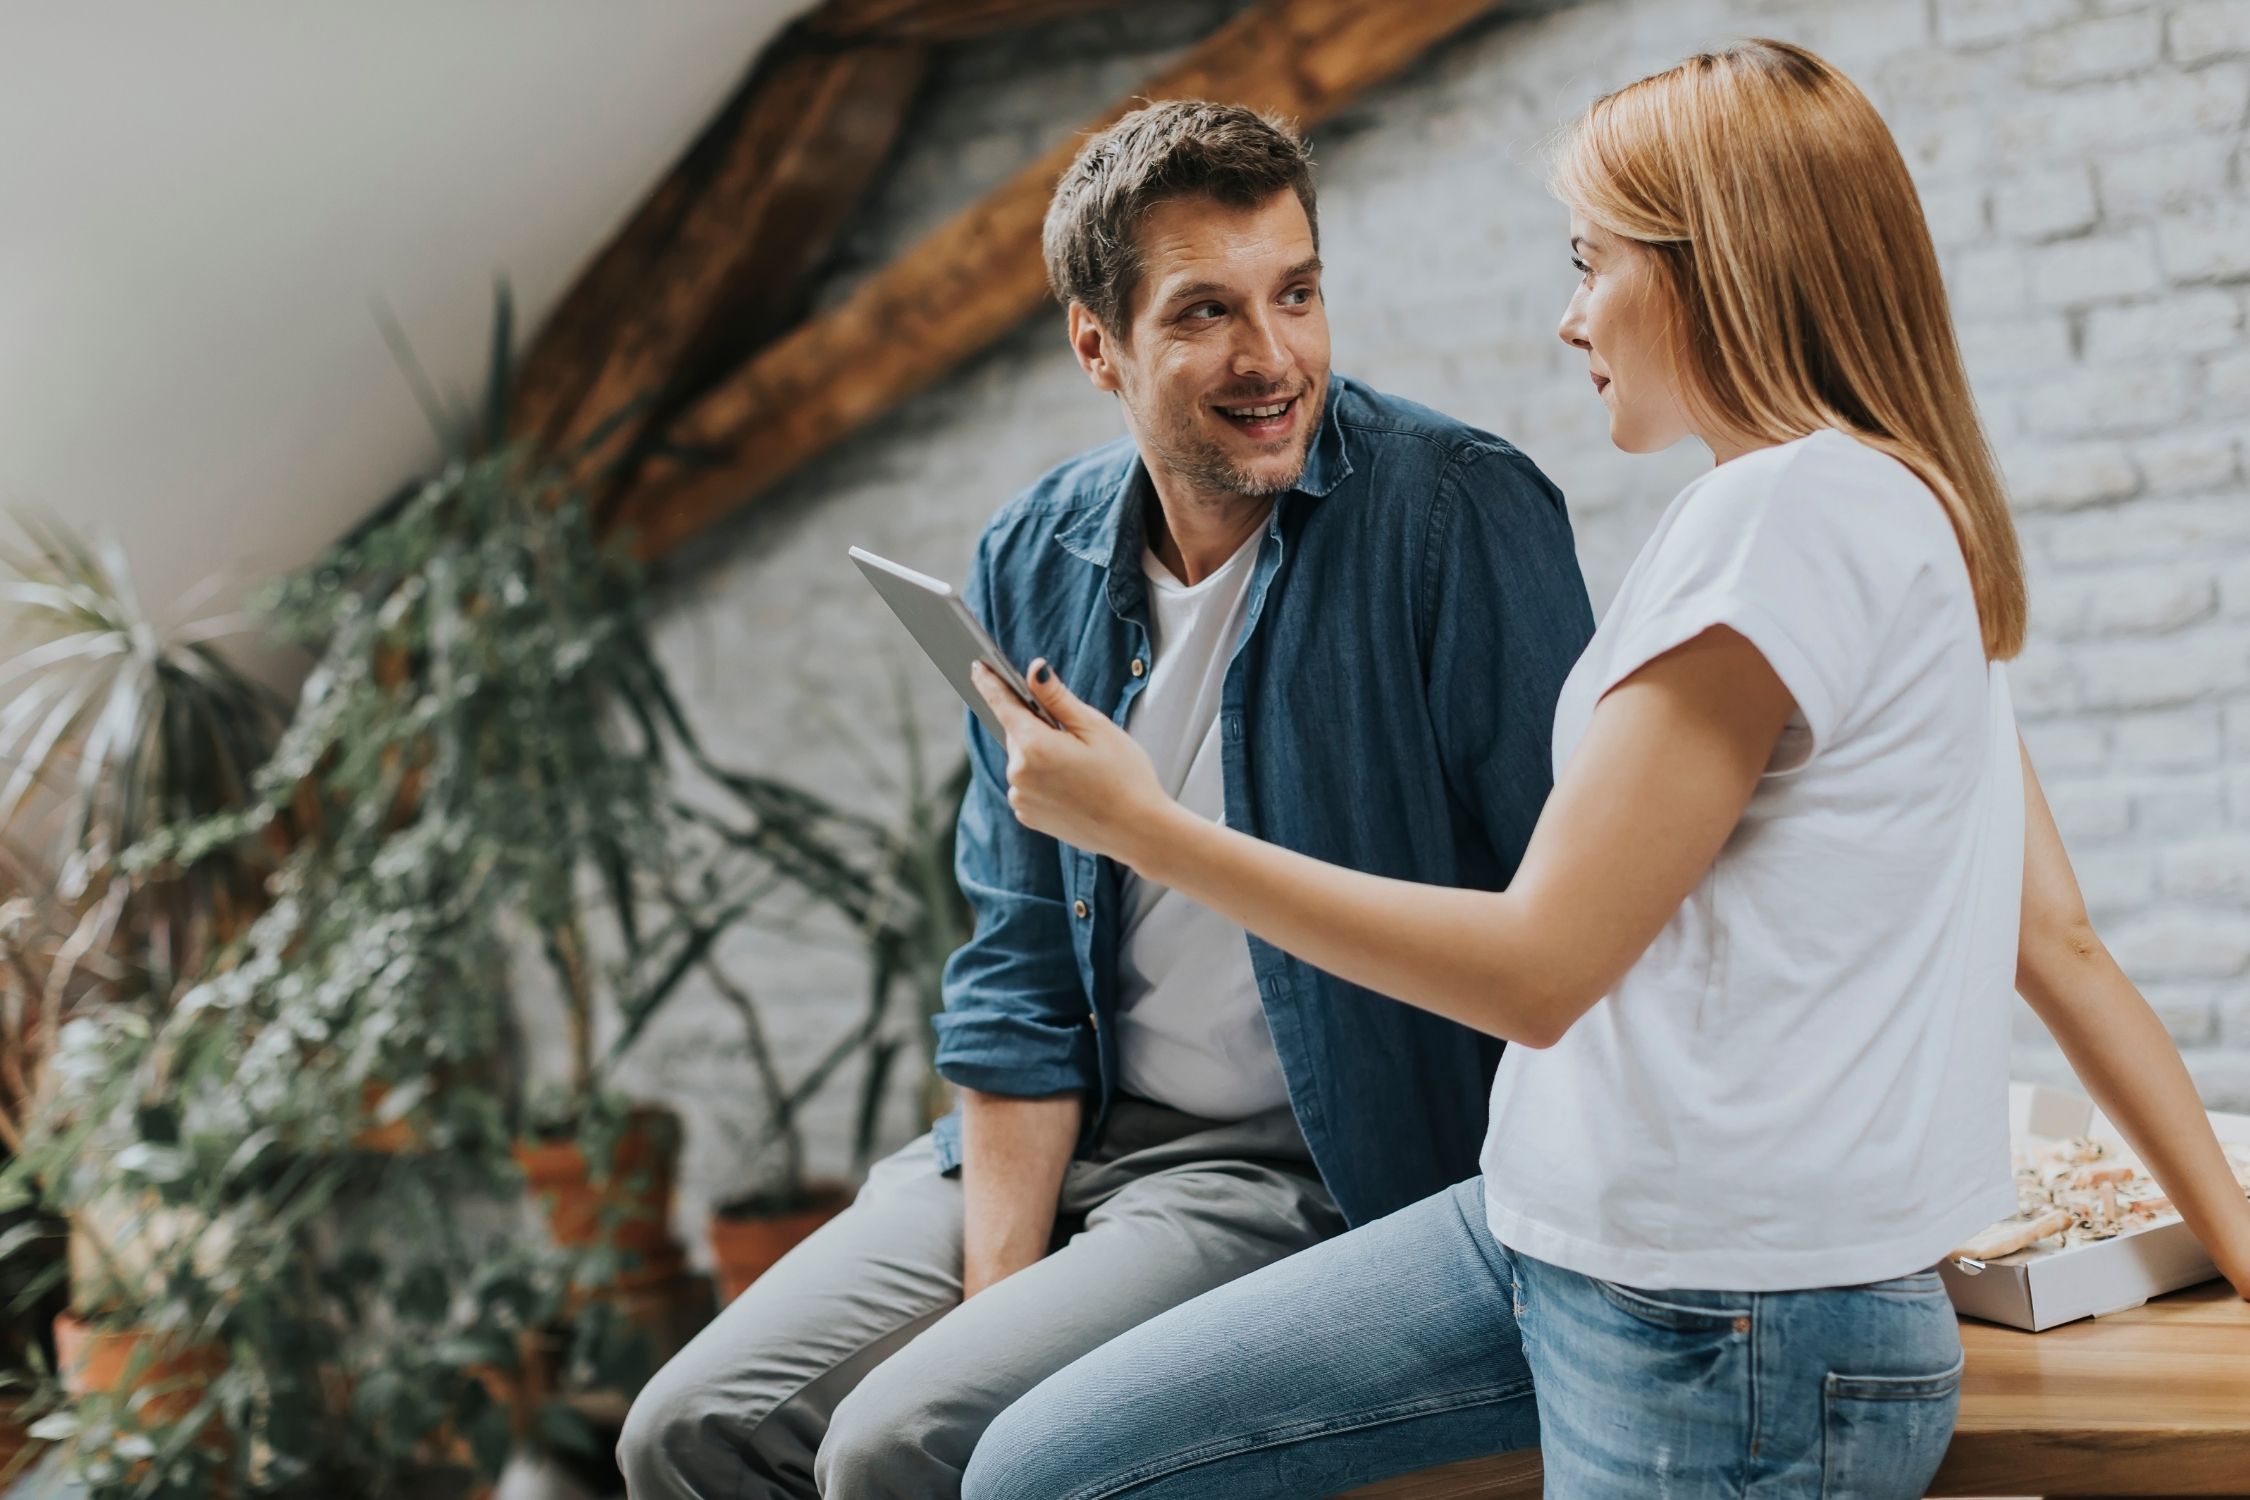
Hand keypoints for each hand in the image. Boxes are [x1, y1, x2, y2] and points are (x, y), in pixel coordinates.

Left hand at [969, 660, 1175, 866]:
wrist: (1138, 831)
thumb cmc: (1124, 776)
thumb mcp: (1095, 727)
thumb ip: (1057, 698)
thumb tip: (1034, 670)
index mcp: (1034, 746)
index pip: (1002, 704)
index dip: (989, 681)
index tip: (977, 665)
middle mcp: (1018, 774)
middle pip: (1018, 733)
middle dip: (1038, 726)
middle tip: (1075, 735)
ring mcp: (1021, 798)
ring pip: (1024, 760)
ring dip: (1042, 755)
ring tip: (1081, 768)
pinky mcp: (1028, 816)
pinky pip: (1028, 785)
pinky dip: (1044, 779)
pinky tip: (1074, 786)